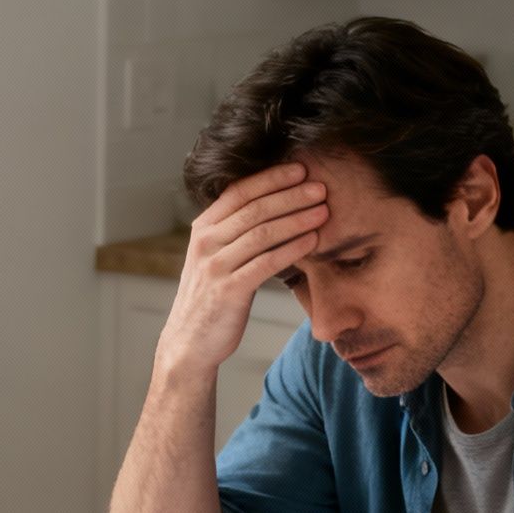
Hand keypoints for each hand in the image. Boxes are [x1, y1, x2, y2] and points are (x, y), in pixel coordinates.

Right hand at [155, 164, 326, 378]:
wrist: (189, 342)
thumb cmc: (210, 298)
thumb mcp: (214, 258)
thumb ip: (234, 233)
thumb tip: (275, 207)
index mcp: (203, 229)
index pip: (239, 192)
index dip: (271, 178)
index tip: (300, 169)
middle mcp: (206, 242)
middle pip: (255, 209)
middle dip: (291, 195)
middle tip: (320, 187)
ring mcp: (215, 266)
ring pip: (262, 233)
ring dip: (297, 219)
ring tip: (324, 211)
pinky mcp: (228, 290)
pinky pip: (266, 262)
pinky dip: (292, 249)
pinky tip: (313, 241)